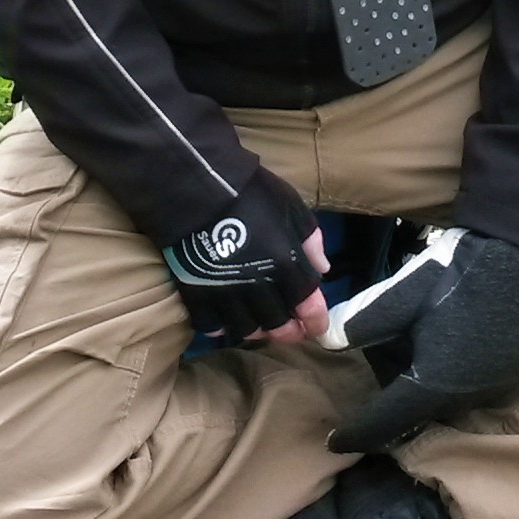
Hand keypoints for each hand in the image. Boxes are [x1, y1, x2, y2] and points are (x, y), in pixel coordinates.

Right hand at [161, 169, 328, 347]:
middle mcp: (257, 286)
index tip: (317, 327)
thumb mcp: (291, 206)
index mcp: (285, 263)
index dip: (315, 320)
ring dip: (257, 331)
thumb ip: (310, 239)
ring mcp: (225, 293)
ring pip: (245, 330)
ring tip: (260, 325)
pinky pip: (210, 325)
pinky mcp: (196, 294)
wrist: (198, 186)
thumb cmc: (251, 192)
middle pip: (277, 324)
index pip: (307, 304)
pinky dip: (221, 328)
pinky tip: (226, 320)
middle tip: (290, 330)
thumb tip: (322, 269)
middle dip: (288, 332)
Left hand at [324, 229, 518, 454]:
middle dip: (397, 382)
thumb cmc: (454, 274)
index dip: (358, 433)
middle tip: (390, 337)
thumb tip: (325, 341)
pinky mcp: (518, 373)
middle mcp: (468, 398)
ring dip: (428, 376)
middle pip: (417, 405)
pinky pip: (475, 384)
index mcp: (435, 385)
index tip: (335, 441)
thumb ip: (360, 326)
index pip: (386, 422)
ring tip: (425, 329)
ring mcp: (497, 387)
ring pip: (446, 396)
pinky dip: (457, 369)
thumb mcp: (399, 297)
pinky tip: (456, 332)